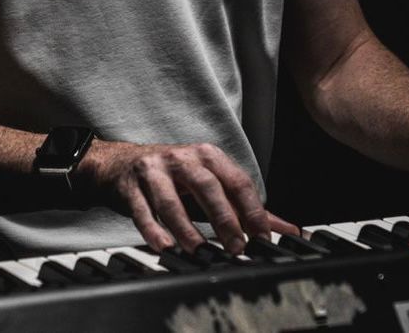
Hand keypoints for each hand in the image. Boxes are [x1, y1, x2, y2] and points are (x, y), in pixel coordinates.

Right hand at [75, 138, 299, 254]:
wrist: (121, 163)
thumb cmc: (175, 177)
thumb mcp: (212, 184)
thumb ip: (246, 208)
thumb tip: (287, 229)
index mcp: (208, 156)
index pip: (237, 181)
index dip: (252, 210)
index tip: (263, 238)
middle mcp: (183, 158)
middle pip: (207, 186)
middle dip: (224, 218)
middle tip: (236, 247)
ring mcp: (155, 171)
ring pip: (171, 200)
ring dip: (186, 228)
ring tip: (199, 252)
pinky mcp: (131, 186)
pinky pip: (142, 209)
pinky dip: (152, 229)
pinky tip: (164, 246)